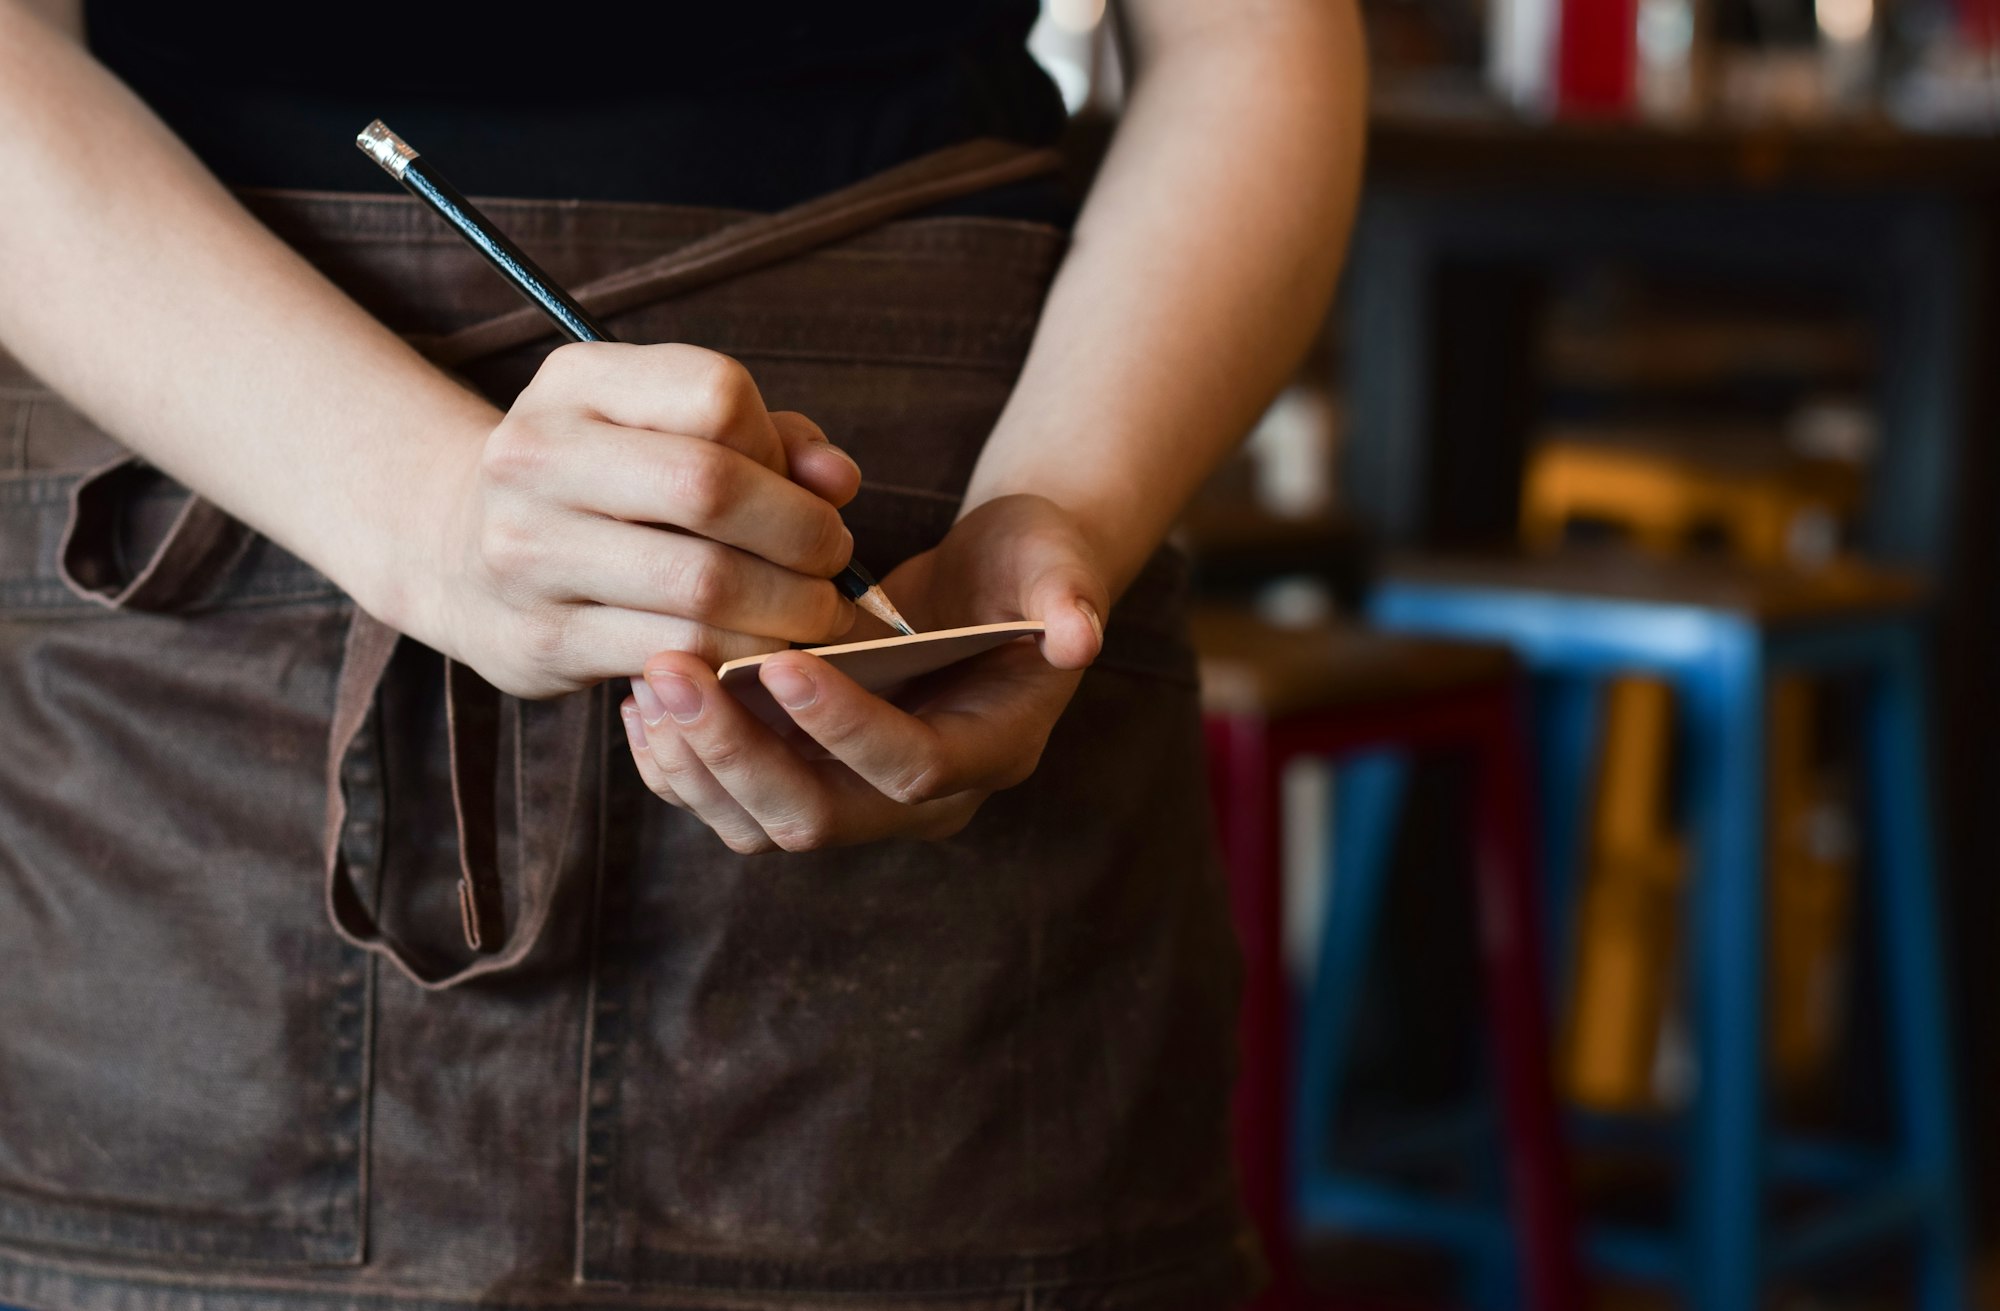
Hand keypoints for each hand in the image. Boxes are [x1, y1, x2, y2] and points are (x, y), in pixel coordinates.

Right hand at [403, 342, 862, 697]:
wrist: (461, 556)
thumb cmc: (606, 487)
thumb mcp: (669, 430)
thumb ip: (770, 441)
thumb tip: (838, 480)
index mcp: (577, 382)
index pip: (716, 394)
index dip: (781, 447)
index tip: (802, 488)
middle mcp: (537, 454)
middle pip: (711, 487)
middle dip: (803, 534)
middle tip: (832, 562)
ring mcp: (527, 551)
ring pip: (703, 584)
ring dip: (788, 608)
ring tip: (813, 613)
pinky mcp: (540, 640)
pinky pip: (678, 653)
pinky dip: (743, 656)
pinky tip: (761, 651)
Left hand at [618, 495, 1108, 851]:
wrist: (996, 582)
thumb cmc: (1030, 565)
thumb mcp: (1059, 564)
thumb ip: (1070, 594)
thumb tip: (1079, 634)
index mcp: (990, 751)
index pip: (912, 768)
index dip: (847, 727)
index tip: (780, 662)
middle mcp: (922, 798)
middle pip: (818, 816)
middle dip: (737, 752)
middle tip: (672, 671)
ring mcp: (859, 796)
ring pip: (762, 823)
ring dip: (697, 763)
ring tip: (650, 683)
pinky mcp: (809, 776)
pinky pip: (733, 801)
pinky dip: (681, 764)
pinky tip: (640, 699)